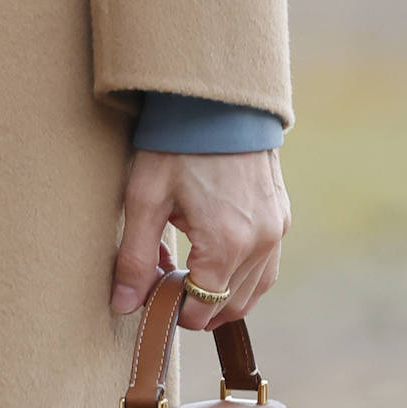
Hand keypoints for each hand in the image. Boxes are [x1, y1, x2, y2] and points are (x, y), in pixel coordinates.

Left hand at [111, 148, 291, 328]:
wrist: (220, 98)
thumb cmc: (178, 144)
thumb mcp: (145, 199)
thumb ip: (136, 258)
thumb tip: (125, 304)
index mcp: (226, 244)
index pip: (200, 308)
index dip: (172, 309)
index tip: (151, 291)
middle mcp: (260, 244)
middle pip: (228, 307)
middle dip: (194, 304)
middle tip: (164, 279)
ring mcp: (276, 232)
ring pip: (251, 294)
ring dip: (219, 296)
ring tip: (186, 271)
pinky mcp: (281, 219)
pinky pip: (266, 270)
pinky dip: (240, 278)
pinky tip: (213, 260)